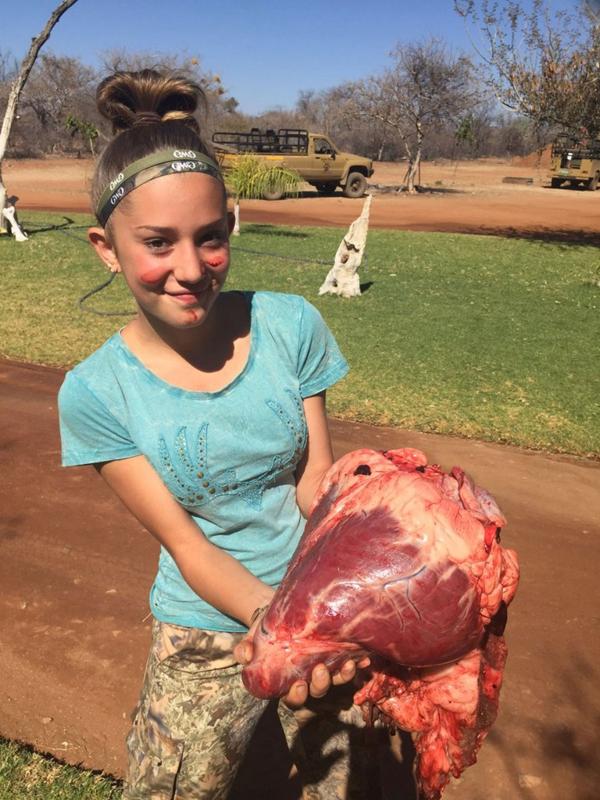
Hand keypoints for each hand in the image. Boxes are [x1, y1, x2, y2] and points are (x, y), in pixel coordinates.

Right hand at [233, 607, 369, 707]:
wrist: (281, 610)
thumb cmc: (265, 629)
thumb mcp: (251, 637)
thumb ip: (245, 648)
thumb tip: (245, 656)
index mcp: (288, 681)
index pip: (294, 698)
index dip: (297, 697)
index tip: (298, 685)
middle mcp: (309, 678)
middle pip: (318, 692)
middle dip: (321, 685)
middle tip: (320, 671)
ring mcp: (325, 667)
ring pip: (337, 680)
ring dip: (343, 675)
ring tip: (348, 664)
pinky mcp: (336, 653)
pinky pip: (349, 662)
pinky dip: (357, 661)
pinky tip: (364, 657)